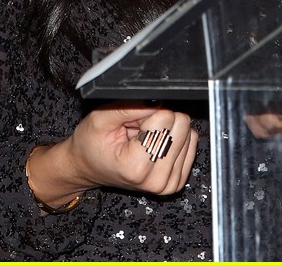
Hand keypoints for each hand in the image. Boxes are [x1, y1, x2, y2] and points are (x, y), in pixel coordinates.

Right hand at [26, 105, 198, 208]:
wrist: (89, 167)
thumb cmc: (92, 144)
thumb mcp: (100, 119)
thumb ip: (130, 107)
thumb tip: (158, 98)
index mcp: (135, 167)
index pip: (164, 118)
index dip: (147, 112)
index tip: (131, 123)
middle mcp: (155, 180)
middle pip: (180, 125)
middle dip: (158, 120)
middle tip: (137, 130)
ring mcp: (168, 183)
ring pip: (188, 132)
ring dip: (166, 130)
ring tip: (143, 139)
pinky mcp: (177, 181)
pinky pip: (192, 143)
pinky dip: (174, 138)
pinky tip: (155, 144)